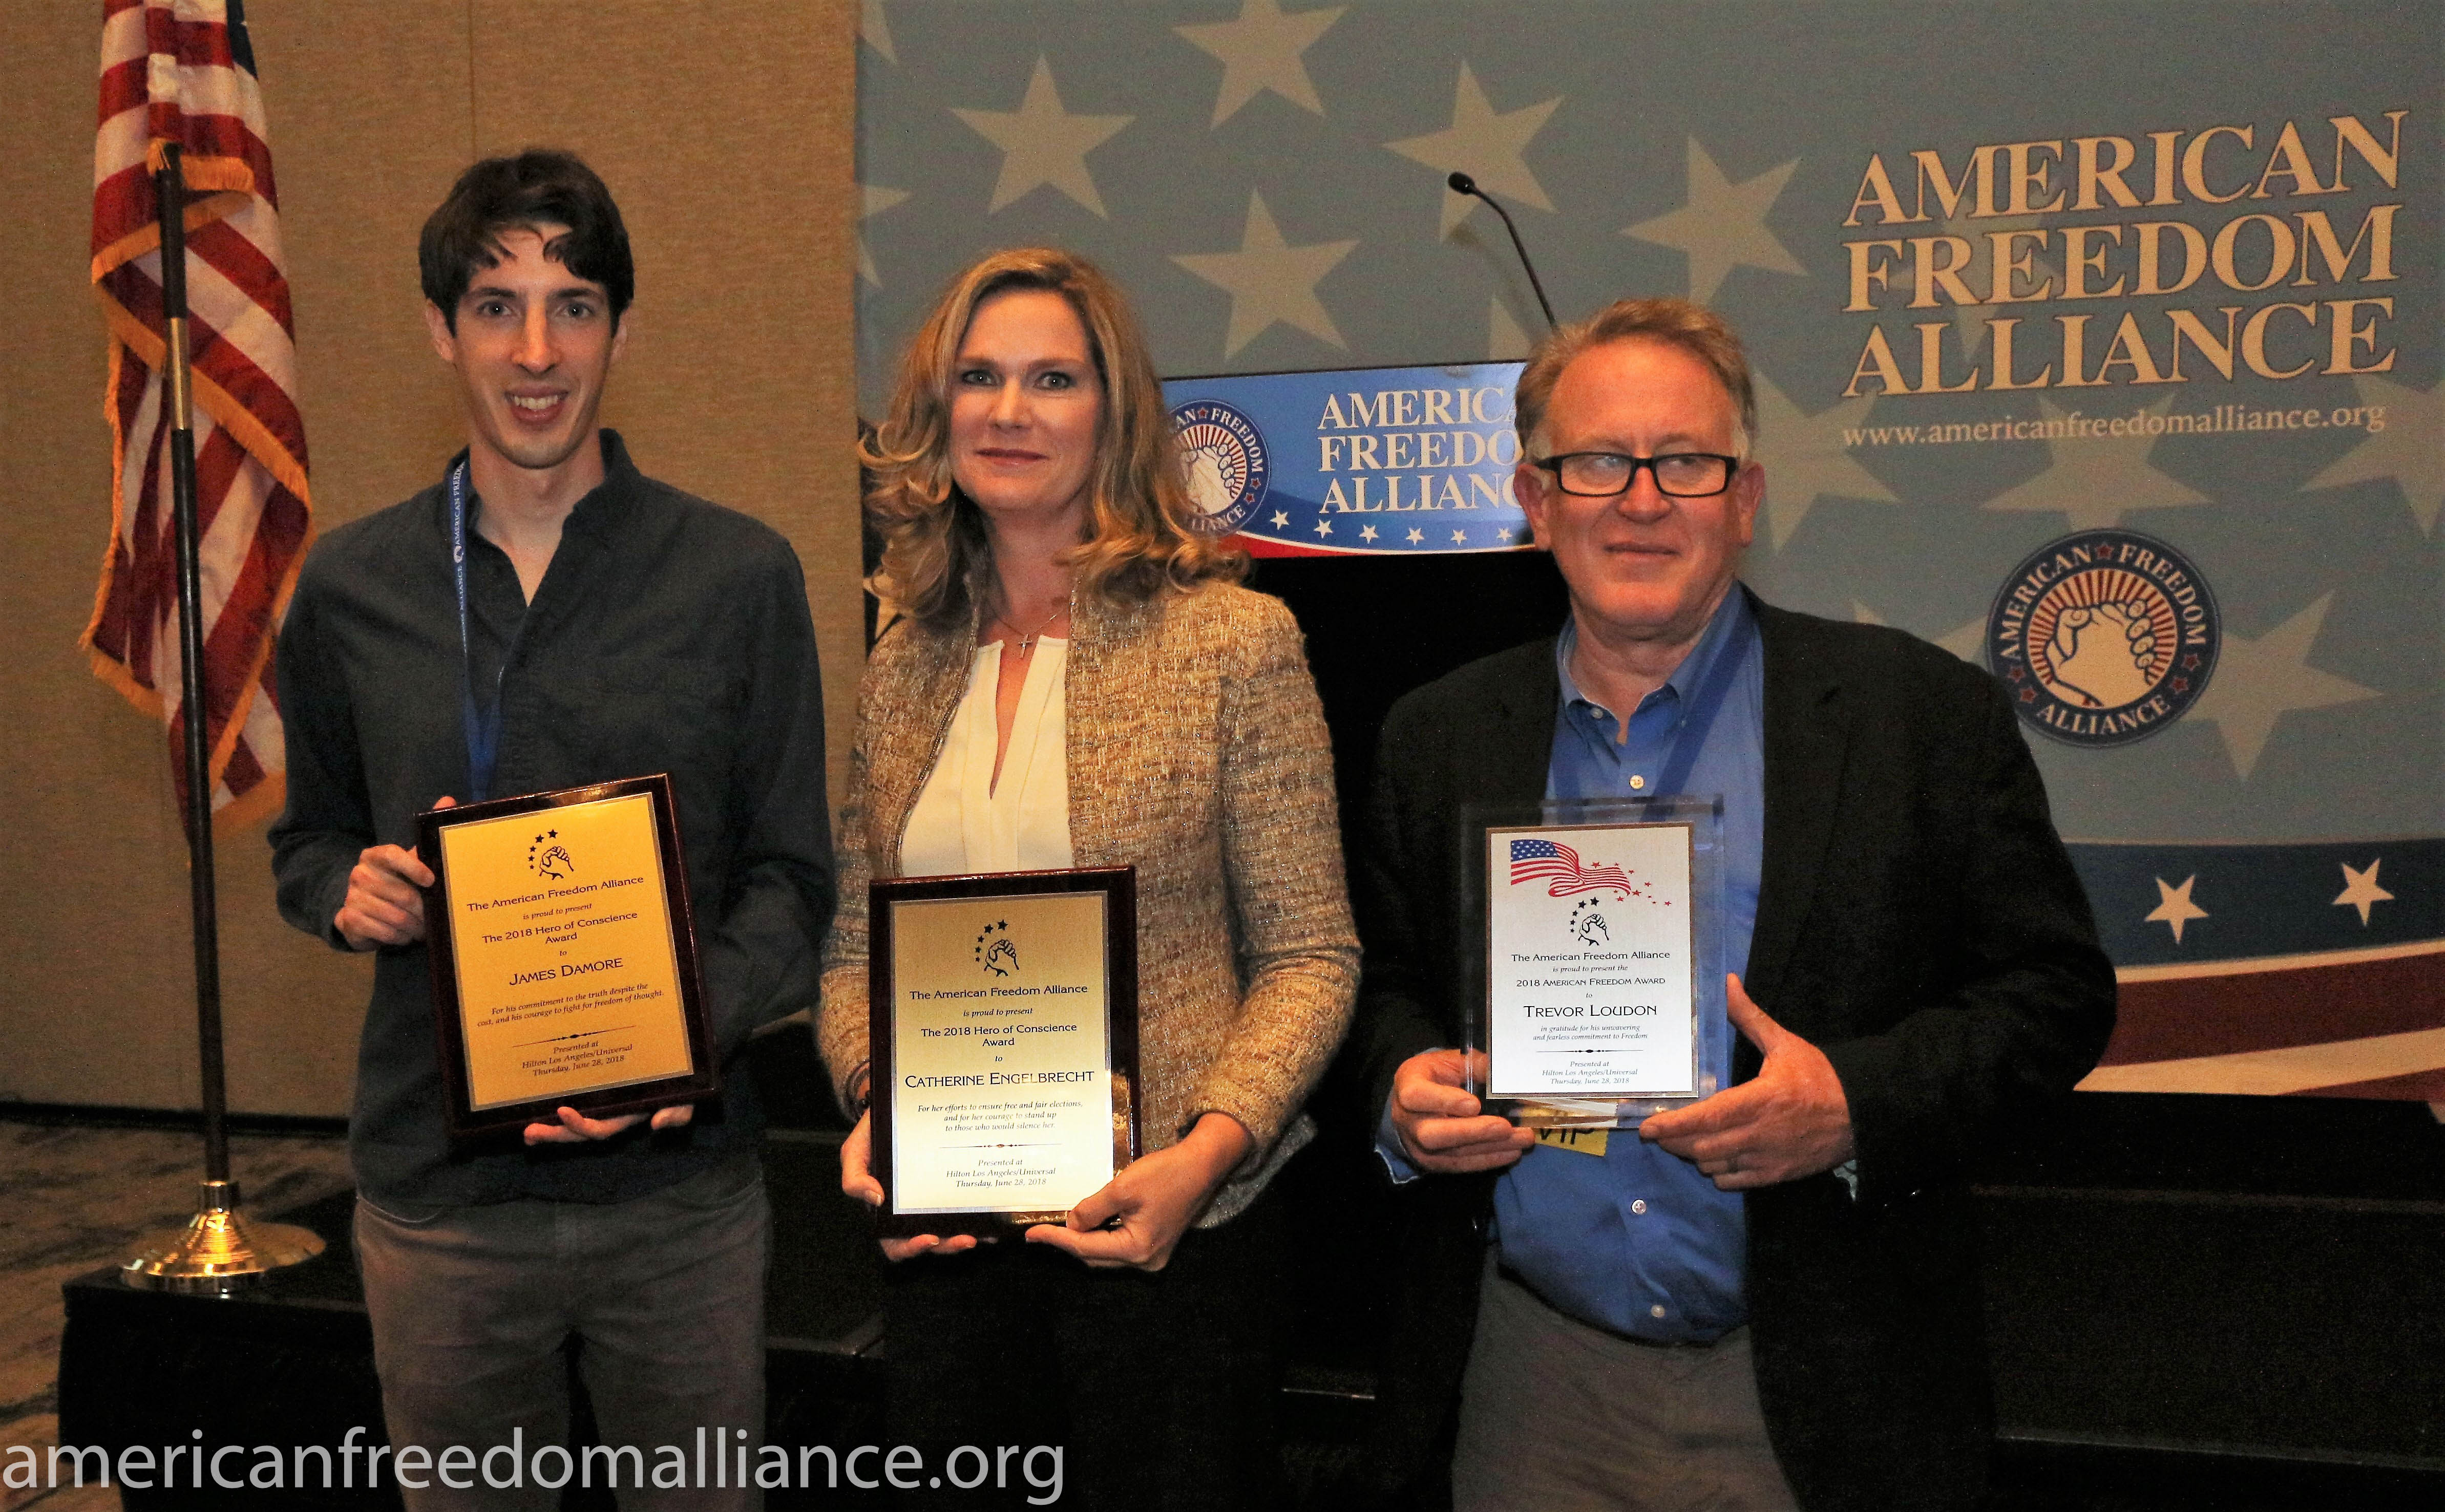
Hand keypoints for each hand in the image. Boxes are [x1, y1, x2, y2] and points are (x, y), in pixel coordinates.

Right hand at [334, 796, 454, 949]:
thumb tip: (447, 800)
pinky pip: (383, 931)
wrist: (362, 911)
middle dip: (422, 911)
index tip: (432, 881)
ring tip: (420, 928)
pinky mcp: (348, 920)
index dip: (413, 868)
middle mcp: (360, 873)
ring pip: (394, 916)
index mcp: (375, 856)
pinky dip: (398, 937)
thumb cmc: (396, 884)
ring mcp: (351, 897)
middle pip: (401, 893)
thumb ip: (426, 837)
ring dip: (413, 926)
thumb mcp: (411, 862)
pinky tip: (403, 934)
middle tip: (433, 918)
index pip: (393, 855)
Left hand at [523, 1102, 693, 1145]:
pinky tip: (533, 1112)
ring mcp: (602, 1105)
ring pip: (571, 1123)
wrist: (680, 1066)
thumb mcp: (687, 1100)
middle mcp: (610, 1114)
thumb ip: (677, 1113)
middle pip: (577, 1132)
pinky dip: (554, 1115)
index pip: (600, 1128)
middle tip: (529, 1131)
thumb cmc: (683, 1085)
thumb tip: (657, 1124)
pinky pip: (573, 1105)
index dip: (581, 1124)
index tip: (563, 1110)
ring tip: (527, 1131)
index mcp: (626, 1117)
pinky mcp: (595, 1091)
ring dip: (549, 1129)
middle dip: (554, 1134)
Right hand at [839, 1110, 979, 1261]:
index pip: (895, 1242)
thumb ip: (855, 1177)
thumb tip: (875, 1199)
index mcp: (886, 1210)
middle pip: (930, 1241)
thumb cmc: (872, 1134)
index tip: (928, 1238)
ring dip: (968, 1235)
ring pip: (951, 1228)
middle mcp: (912, 1210)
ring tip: (983, 1233)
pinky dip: (982, 1216)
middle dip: (948, 1245)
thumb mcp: (853, 1152)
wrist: (895, 1107)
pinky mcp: (952, 1185)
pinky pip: (968, 1206)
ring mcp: (934, 1199)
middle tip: (965, 1239)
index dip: (910, 1248)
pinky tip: (995, 1217)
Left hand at [1026, 1112, 1250, 1270]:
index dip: (1056, 1240)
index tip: (1031, 1235)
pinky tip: (1092, 1221)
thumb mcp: (1121, 1188)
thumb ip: (1091, 1210)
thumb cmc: (1165, 1174)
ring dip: (1087, 1240)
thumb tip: (1071, 1224)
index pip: (1085, 1248)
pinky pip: (1121, 1245)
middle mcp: (1146, 1261)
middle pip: (1096, 1256)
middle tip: (1043, 1230)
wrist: (1202, 1165)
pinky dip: (1104, 1235)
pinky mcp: (1157, 1243)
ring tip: (1063, 1225)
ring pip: (1108, 1253)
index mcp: (1137, 1250)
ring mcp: (1154, 1255)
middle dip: (1070, 1242)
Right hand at [1390, 1049, 1533, 1173]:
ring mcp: (1417, 1145)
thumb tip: (1503, 1072)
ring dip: (1491, 1147)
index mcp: (1408, 1085)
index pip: (1416, 1096)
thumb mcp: (1450, 1061)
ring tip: (1522, 1138)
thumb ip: (1474, 1065)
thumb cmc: (1436, 1076)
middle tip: (1506, 1128)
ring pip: (1452, 1153)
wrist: (1417, 1103)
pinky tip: (1512, 1151)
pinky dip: (1489, 1159)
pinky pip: (1460, 1165)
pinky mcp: (1432, 1163)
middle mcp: (1407, 1119)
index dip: (1444, 1101)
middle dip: (1473, 1132)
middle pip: (1433, 1134)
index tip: (1475, 1104)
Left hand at [1640, 974, 1854, 1189]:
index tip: (1648, 1128)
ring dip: (1695, 1156)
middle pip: (1700, 1148)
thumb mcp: (1784, 1043)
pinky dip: (1719, 1173)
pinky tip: (1716, 1159)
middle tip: (1661, 1133)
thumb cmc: (1822, 1077)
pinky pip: (1735, 1182)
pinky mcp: (1777, 1175)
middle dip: (1675, 1142)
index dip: (1671, 1126)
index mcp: (1757, 1101)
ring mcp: (1767, 1158)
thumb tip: (1728, 983)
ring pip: (1714, 1167)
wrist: (1863, 1113)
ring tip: (1686, 1142)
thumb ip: (1750, 1017)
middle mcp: (1757, 1134)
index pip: (1703, 1119)